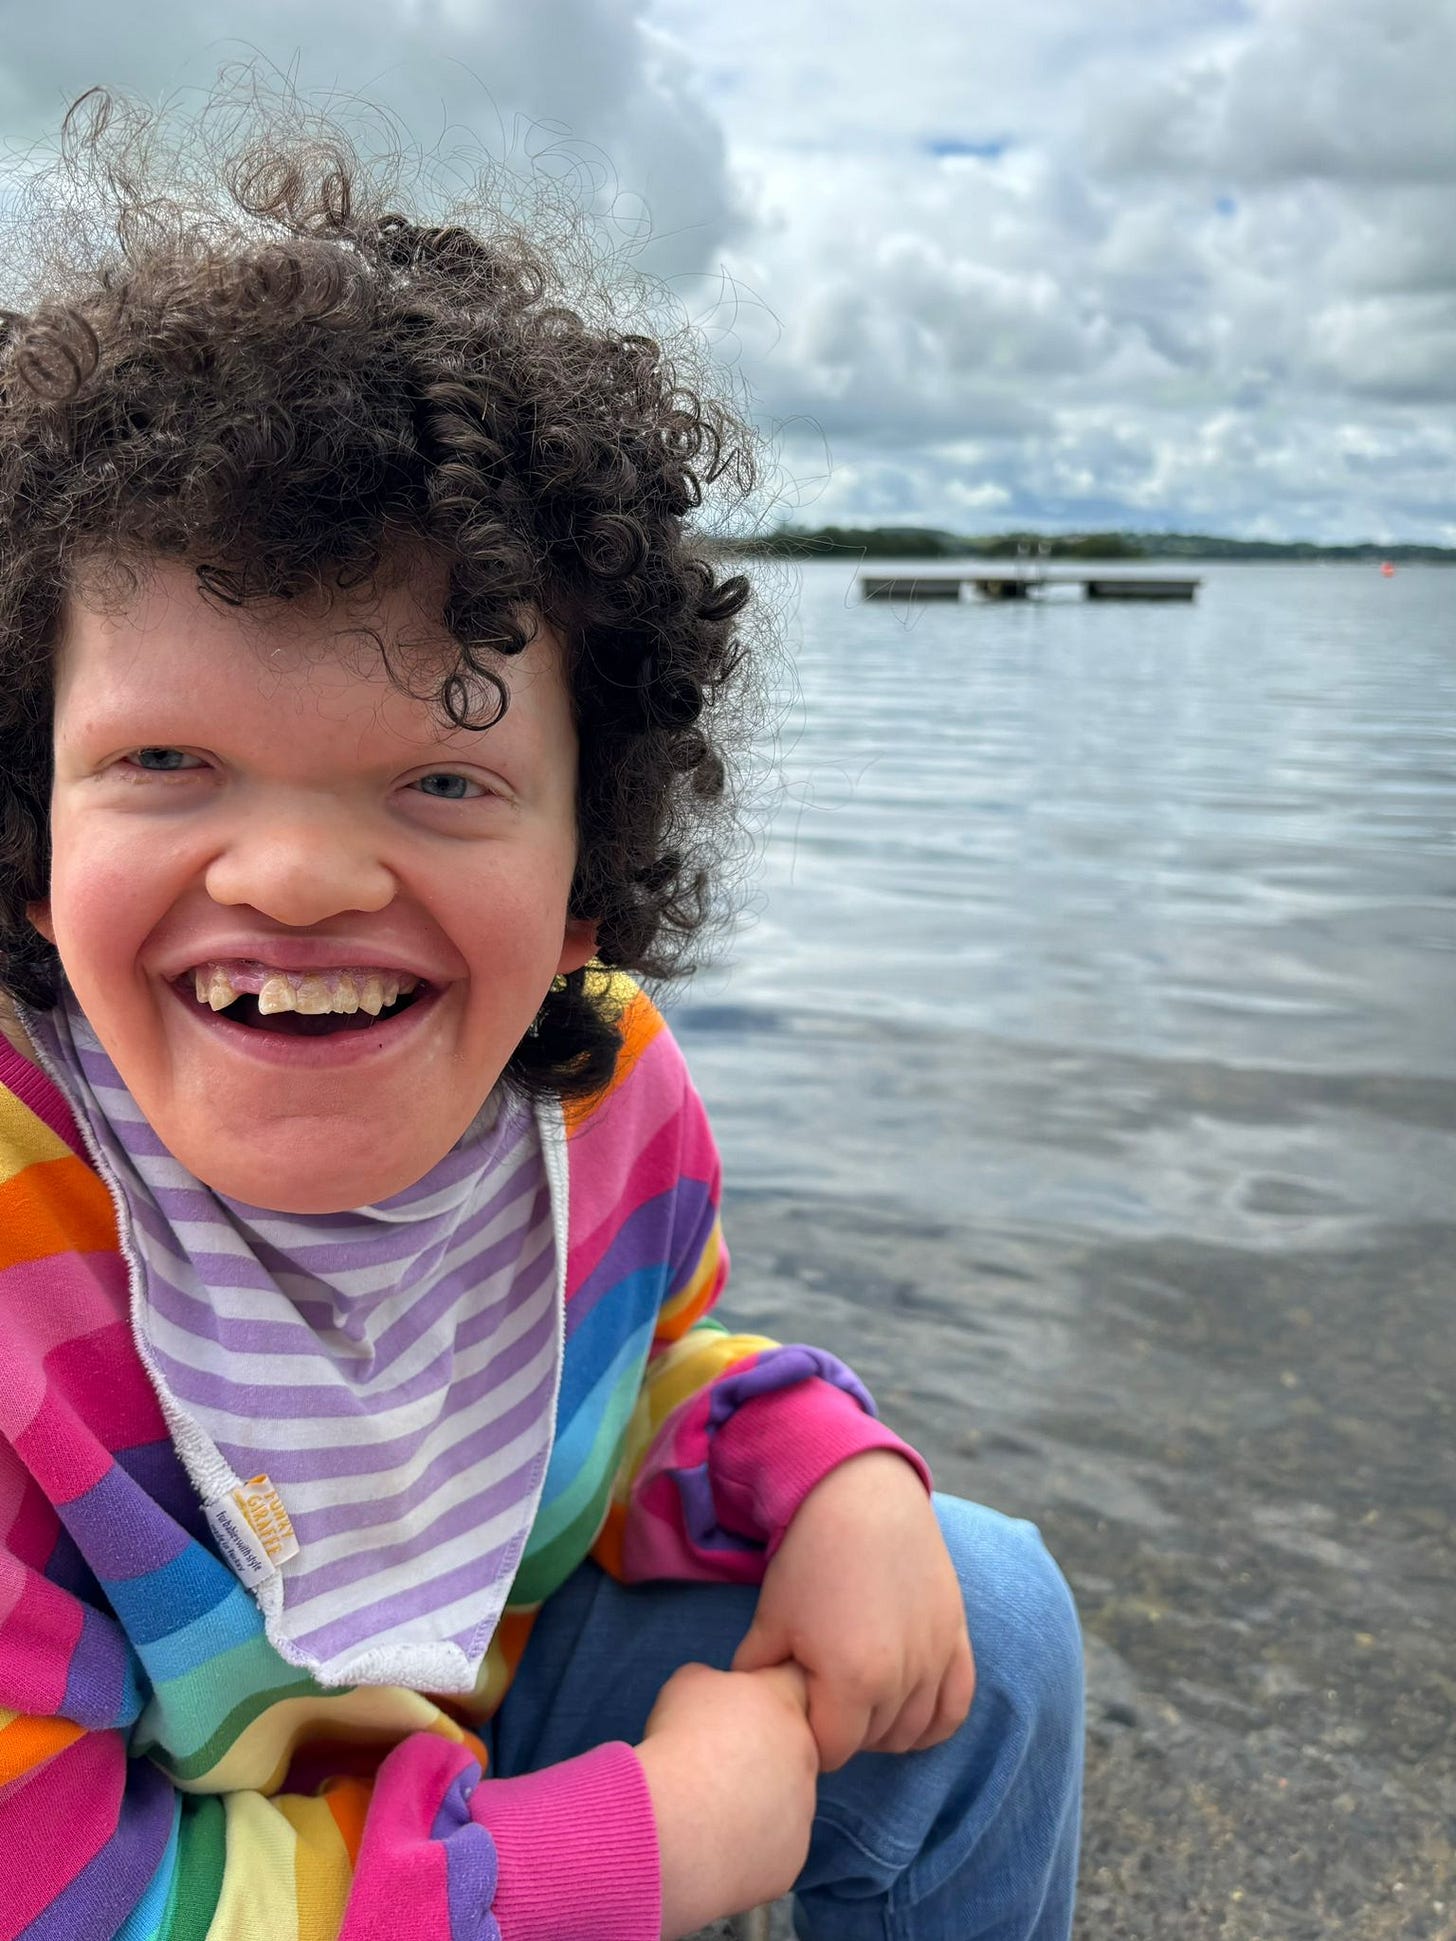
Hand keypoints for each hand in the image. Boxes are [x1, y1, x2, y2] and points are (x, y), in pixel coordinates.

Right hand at [636, 1660, 817, 1939]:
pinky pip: (775, 1846)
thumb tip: (718, 1695)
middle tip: (720, 1761)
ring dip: (761, 1799)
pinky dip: (753, 1843)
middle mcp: (806, 1754)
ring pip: (788, 1799)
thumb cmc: (680, 1742)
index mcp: (784, 1702)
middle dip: (765, 1749)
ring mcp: (803, 1811)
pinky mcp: (791, 1859)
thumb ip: (716, 1682)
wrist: (675, 1824)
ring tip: (714, 1806)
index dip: (767, 1688)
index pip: (793, 1680)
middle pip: (793, 1745)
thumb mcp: (687, 1684)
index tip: (742, 1703)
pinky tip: (717, 1841)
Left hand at [732, 1451, 974, 1771]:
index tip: (799, 1708)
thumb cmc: (810, 1557)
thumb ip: (760, 1675)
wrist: (859, 1496)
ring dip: (885, 1726)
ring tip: (857, 1698)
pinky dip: (934, 1721)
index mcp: (851, 1680)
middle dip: (846, 1729)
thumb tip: (754, 1705)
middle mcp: (902, 1678)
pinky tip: (908, 1713)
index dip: (811, 1735)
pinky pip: (956, 1705)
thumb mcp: (772, 1620)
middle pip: (873, 1741)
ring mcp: (934, 1656)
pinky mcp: (955, 1635)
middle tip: (823, 1696)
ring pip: (913, 1729)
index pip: (833, 1750)